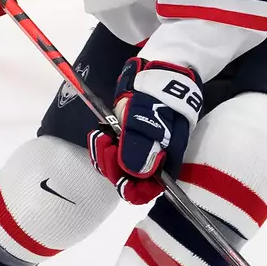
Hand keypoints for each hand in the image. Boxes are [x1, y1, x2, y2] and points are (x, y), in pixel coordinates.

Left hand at [88, 59, 203, 203]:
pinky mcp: (127, 142)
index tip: (118, 167)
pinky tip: (103, 134)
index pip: (145, 192)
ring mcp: (139, 153)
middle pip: (127, 182)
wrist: (159, 73)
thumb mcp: (151, 119)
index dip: (129, 187)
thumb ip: (141, 145)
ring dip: (105, 156)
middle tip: (108, 143)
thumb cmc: (160, 97)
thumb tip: (133, 172)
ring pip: (117, 169)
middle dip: (112, 166)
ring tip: (104, 136)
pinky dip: (104, 147)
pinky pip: (112, 155)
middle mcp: (151, 164)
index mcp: (163, 165)